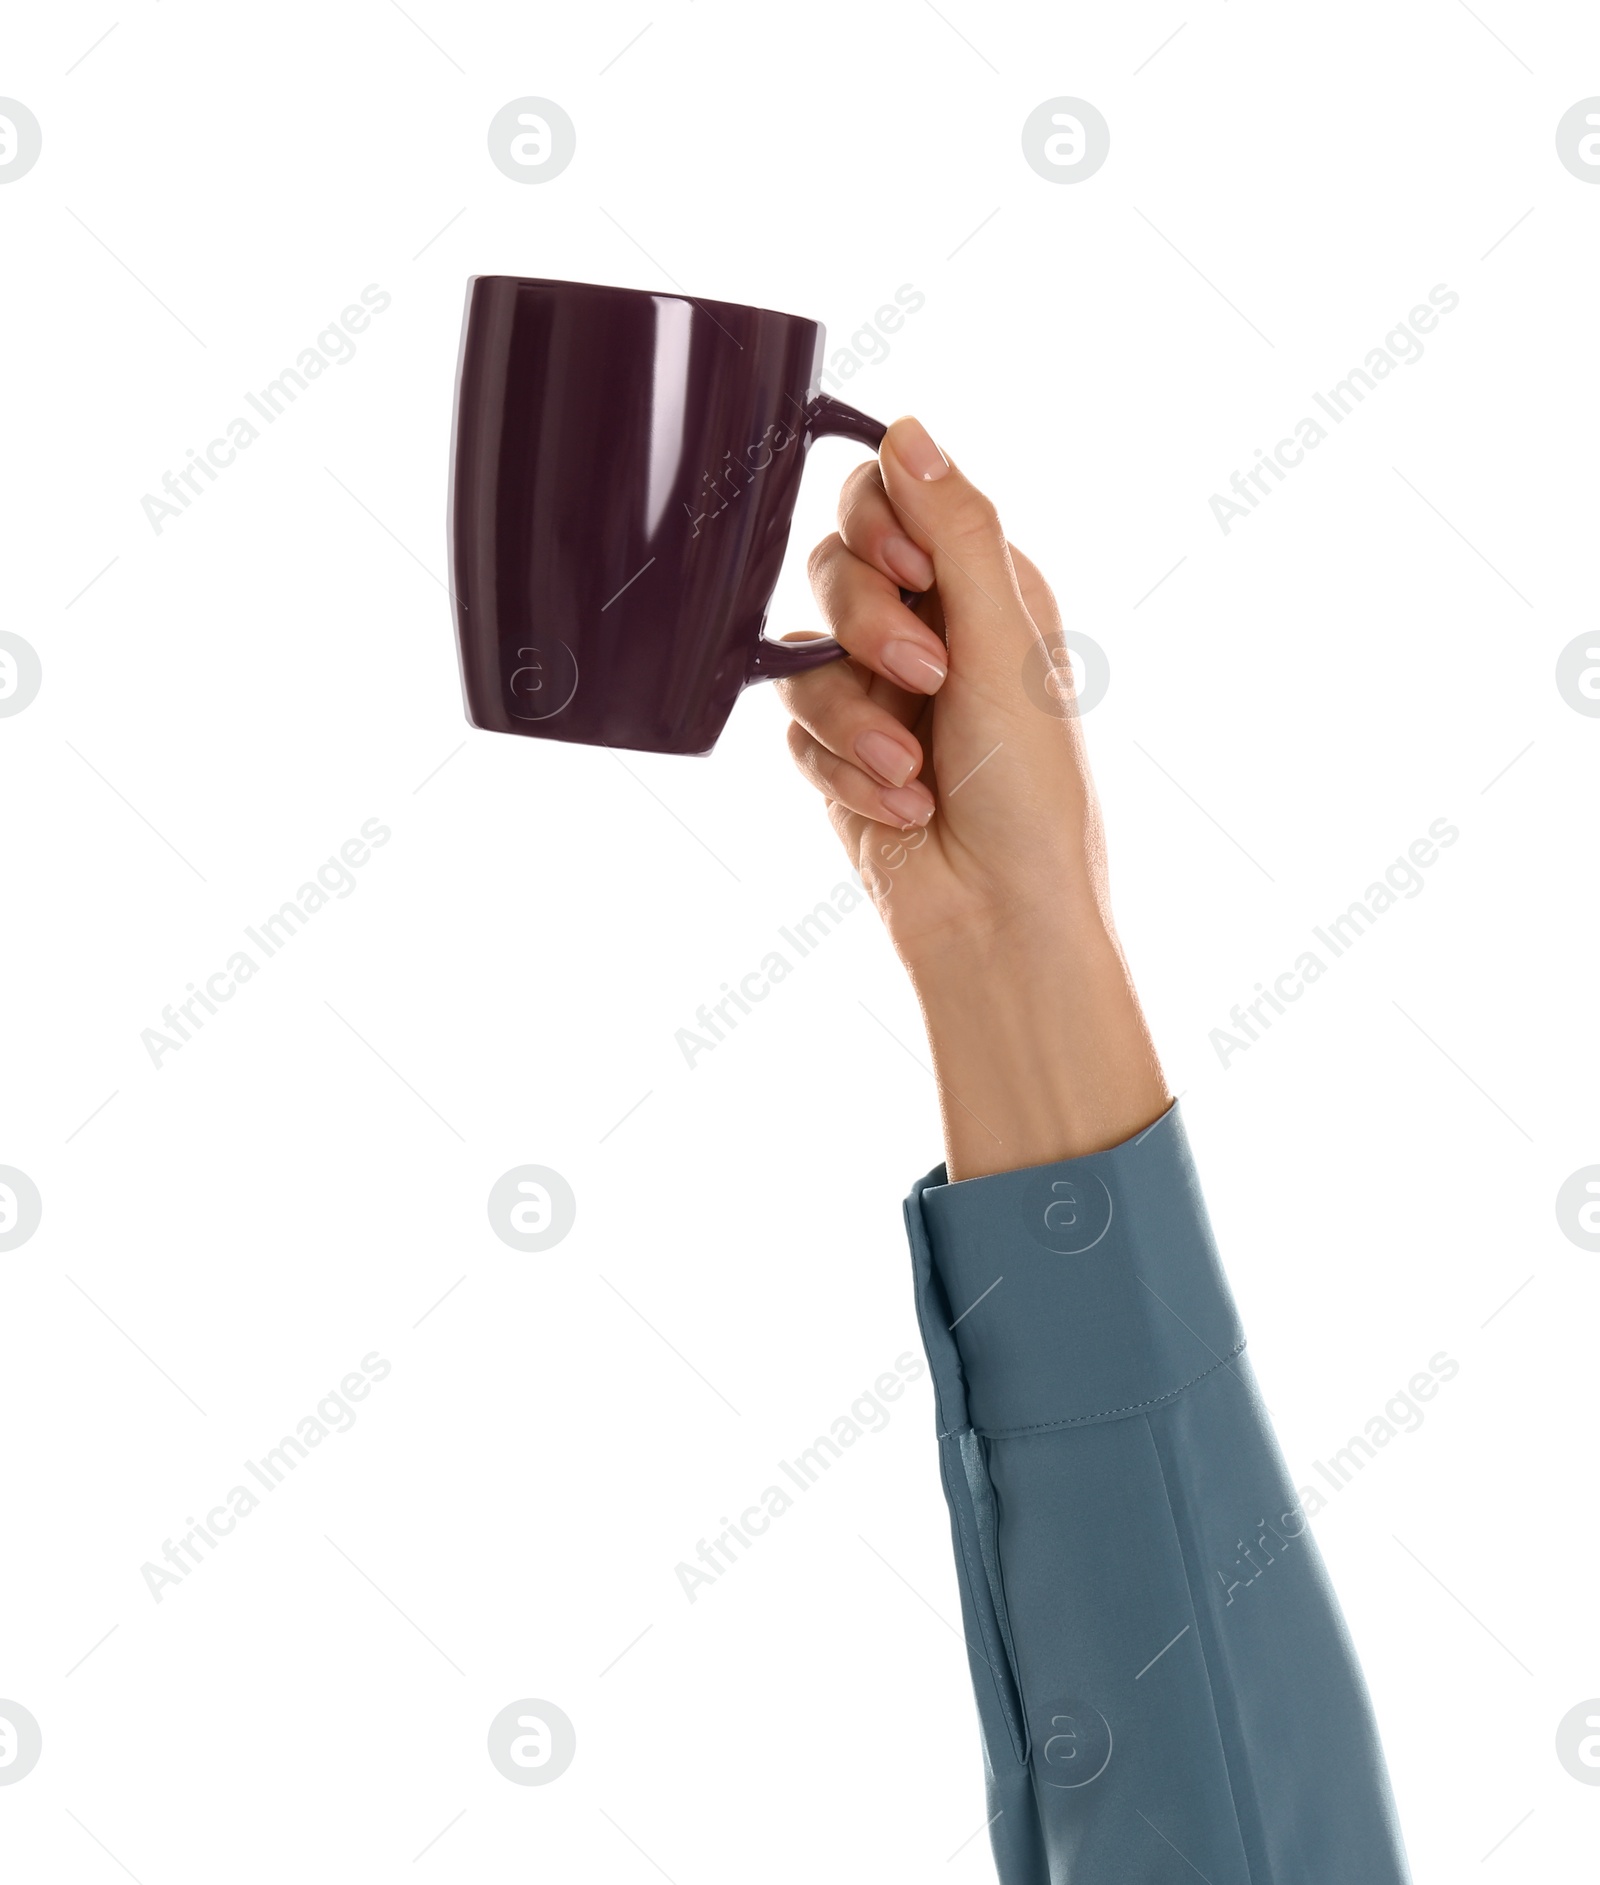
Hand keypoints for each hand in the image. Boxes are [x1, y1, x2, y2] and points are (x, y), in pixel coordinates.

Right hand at [777, 416, 1168, 1178]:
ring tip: (912, 771)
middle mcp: (927, 629)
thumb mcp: (1006, 645)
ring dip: (856, 718)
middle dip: (870, 625)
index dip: (883, 522)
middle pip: (835, 563)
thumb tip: (908, 428)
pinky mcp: (834, 755)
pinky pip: (794, 728)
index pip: (893, 497)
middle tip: (925, 677)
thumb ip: (956, 532)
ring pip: (804, 651)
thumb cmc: (1031, 792)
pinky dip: (845, 770)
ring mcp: (874, 694)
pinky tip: (900, 808)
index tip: (910, 570)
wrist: (999, 921)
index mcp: (984, 587)